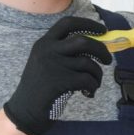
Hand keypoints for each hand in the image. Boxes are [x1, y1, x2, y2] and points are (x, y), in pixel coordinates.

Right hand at [3, 15, 113, 134]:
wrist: (25, 110)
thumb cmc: (41, 88)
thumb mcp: (47, 63)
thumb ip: (65, 53)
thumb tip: (98, 48)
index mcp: (44, 43)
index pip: (68, 24)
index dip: (88, 24)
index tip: (103, 29)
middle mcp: (48, 50)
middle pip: (83, 41)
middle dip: (101, 50)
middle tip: (108, 60)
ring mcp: (53, 65)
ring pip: (88, 63)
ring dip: (98, 75)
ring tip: (94, 84)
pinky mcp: (60, 81)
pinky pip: (87, 79)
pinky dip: (93, 87)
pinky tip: (88, 93)